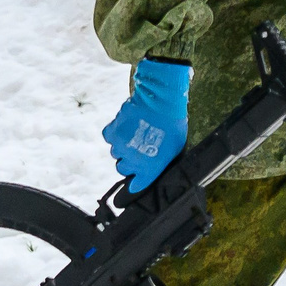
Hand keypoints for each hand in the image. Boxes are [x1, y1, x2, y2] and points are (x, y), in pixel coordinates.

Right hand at [102, 59, 190, 191]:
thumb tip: (155, 165)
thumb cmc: (173, 124)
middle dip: (129, 162)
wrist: (161, 102)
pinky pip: (110, 138)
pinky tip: (124, 128)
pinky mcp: (112, 132)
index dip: (136, 183)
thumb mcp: (175, 148)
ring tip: (134, 135)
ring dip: (122, 147)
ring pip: (116, 153)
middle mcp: (132, 160)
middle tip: (137, 150)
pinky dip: (115, 134)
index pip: (138, 184)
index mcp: (149, 167)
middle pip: (123, 168)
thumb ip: (162, 161)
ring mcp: (120, 146)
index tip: (134, 183)